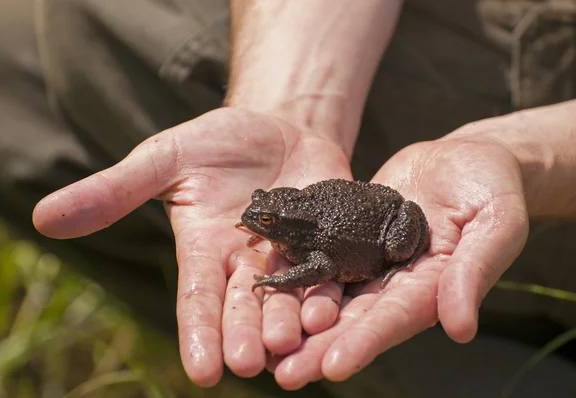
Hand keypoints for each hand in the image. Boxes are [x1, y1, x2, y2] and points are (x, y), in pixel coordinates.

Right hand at [32, 107, 351, 385]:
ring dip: (290, 323)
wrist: (278, 125)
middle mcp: (246, 265)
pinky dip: (330, 293)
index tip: (202, 373)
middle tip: (248, 364)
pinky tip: (332, 311)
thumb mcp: (164, 159)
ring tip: (292, 343)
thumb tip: (44, 217)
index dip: (198, 334)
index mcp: (205, 252)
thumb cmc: (216, 143)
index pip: (197, 300)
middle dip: (245, 335)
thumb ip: (116, 191)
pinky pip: (329, 273)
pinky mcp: (327, 242)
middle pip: (243, 308)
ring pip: (289, 299)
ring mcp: (290, 256)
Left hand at [269, 123, 529, 388]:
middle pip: (356, 320)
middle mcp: (397, 283)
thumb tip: (460, 328)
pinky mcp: (353, 239)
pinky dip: (297, 275)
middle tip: (286, 374)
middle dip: (321, 347)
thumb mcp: (496, 223)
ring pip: (332, 294)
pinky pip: (322, 258)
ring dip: (301, 321)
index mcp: (433, 286)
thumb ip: (474, 271)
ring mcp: (372, 262)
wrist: (464, 158)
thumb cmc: (491, 187)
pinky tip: (268, 288)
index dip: (365, 343)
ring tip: (267, 346)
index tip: (332, 368)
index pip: (396, 319)